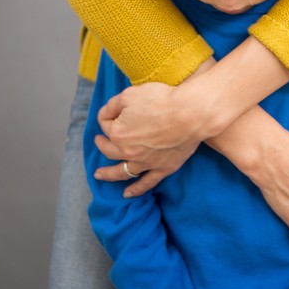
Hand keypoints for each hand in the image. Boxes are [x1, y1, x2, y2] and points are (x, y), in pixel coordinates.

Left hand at [94, 81, 210, 195]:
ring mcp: (145, 163)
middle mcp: (128, 151)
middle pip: (109, 149)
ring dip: (108, 174)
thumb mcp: (130, 94)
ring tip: (100, 175)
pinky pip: (146, 183)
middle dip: (102, 143)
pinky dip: (135, 189)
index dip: (107, 115)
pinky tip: (127, 194)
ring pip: (122, 171)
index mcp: (117, 133)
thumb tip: (106, 113)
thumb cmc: (160, 101)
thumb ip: (113, 104)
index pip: (106, 124)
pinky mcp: (162, 168)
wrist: (190, 114)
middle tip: (99, 140)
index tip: (112, 111)